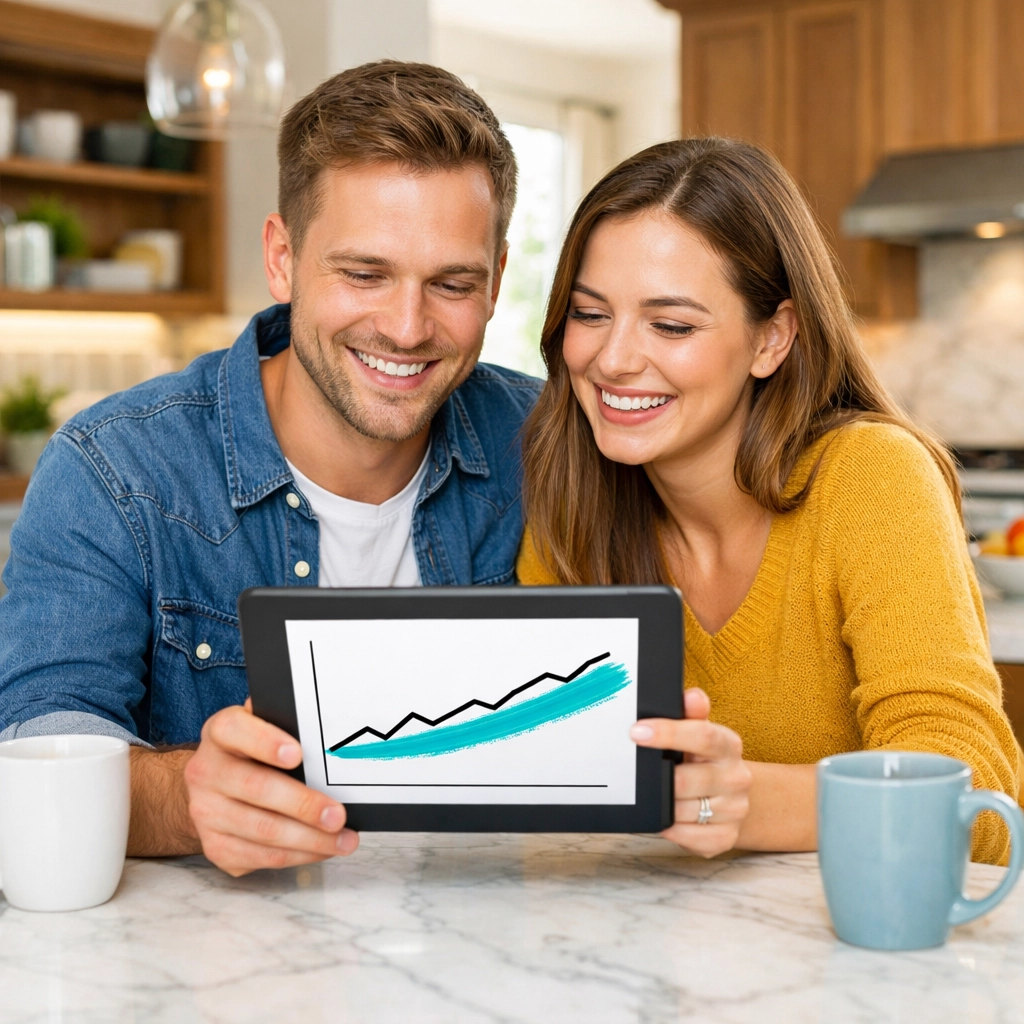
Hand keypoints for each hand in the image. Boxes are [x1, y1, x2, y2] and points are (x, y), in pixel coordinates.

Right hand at [184, 699, 358, 875]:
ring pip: (262, 830)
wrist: (213, 785)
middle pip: (256, 788)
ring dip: (309, 839)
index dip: (265, 742)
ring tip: (343, 839)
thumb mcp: (263, 727)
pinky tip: (322, 849)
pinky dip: (298, 855)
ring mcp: (206, 812)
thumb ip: (287, 724)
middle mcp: (206, 771)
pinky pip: (260, 856)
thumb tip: (329, 733)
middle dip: (303, 804)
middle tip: (337, 815)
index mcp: (220, 733)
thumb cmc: (251, 752)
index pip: (234, 730)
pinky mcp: (215, 846)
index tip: (297, 754)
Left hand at [630, 688, 751, 856]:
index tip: (637, 732)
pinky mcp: (727, 837)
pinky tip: (665, 819)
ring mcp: (734, 809)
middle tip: (641, 775)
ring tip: (654, 795)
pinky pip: (692, 838)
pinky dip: (673, 830)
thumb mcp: (698, 732)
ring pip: (685, 811)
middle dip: (659, 779)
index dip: (668, 733)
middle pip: (687, 779)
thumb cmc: (705, 759)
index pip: (702, 735)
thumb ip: (691, 714)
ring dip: (663, 805)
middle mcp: (736, 777)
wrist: (733, 793)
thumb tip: (691, 696)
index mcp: (728, 745)